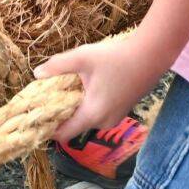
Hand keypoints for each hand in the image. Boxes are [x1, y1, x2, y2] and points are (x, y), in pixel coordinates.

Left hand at [35, 32, 167, 142]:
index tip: (38, 113)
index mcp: (92, 114)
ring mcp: (115, 118)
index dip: (48, 127)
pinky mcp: (123, 111)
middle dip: (63, 112)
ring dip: (78, 106)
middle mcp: (104, 122)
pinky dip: (91, 104)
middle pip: (75, 126)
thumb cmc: (117, 57)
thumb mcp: (83, 57)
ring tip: (73, 85)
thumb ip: (58, 66)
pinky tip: (91, 84)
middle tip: (53, 93)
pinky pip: (99, 113)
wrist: (152, 54)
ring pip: (88, 118)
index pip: (63, 134)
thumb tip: (37, 73)